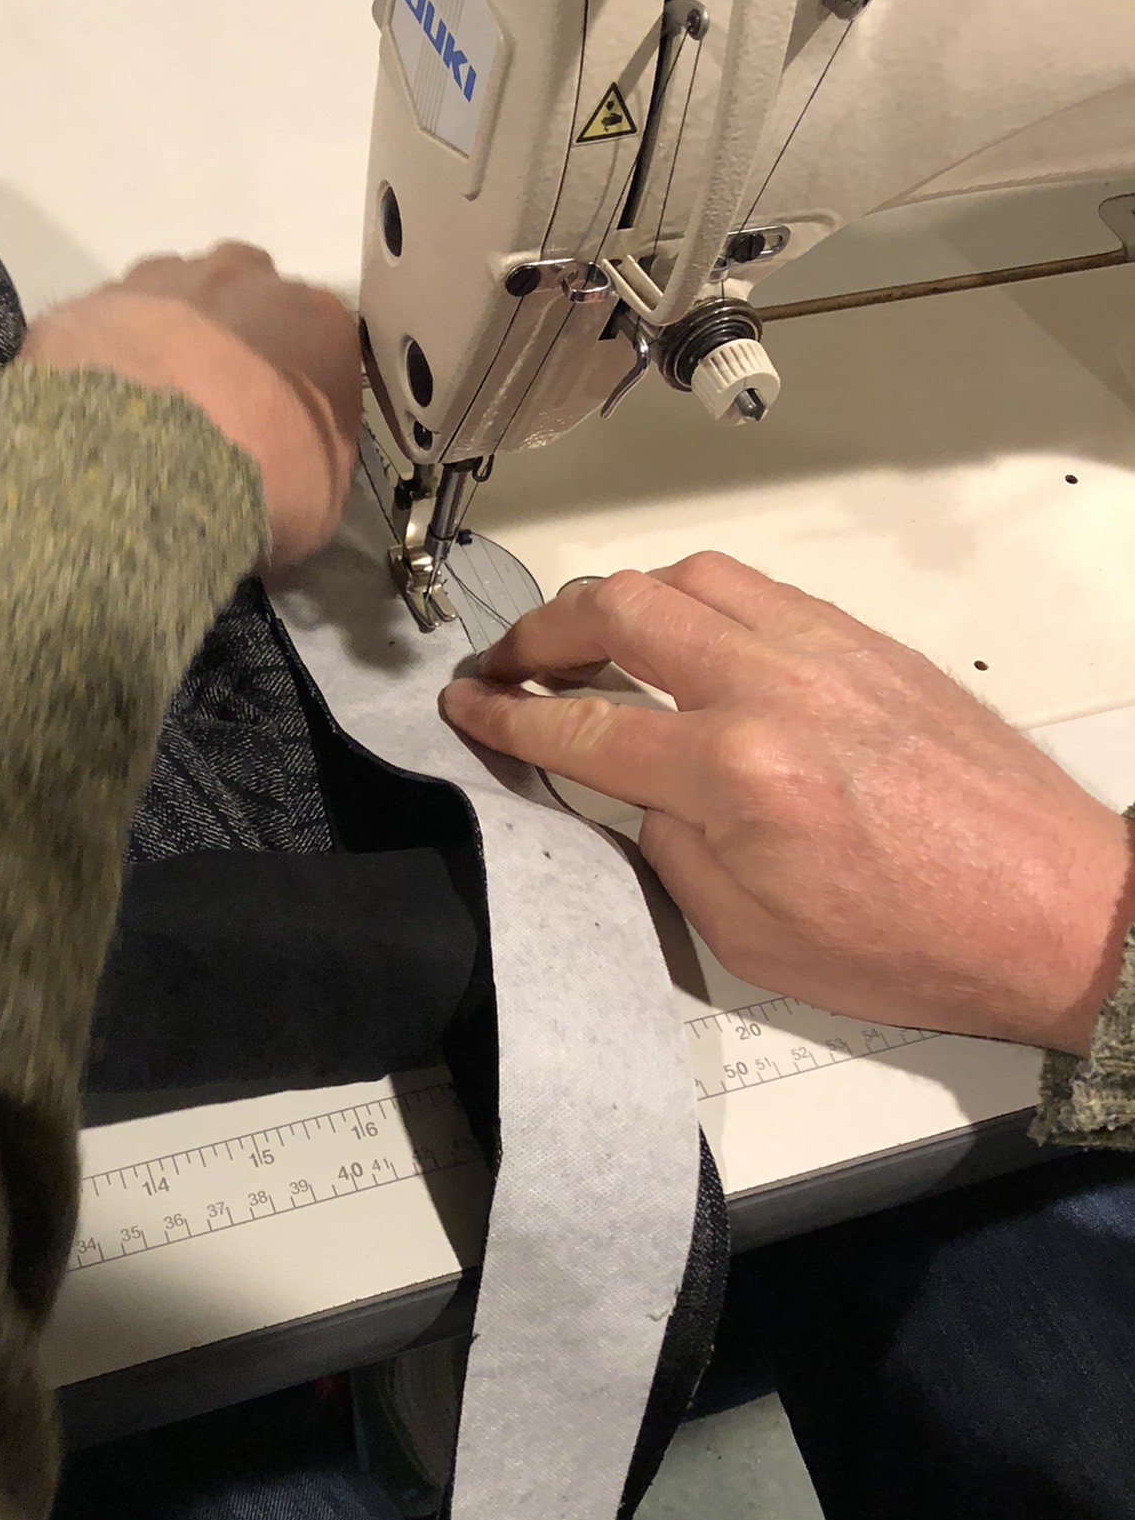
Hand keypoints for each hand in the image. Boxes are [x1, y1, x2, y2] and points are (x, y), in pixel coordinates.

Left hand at [19, 244, 358, 567]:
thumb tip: (295, 464)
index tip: (276, 425)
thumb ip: (316, 458)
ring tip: (154, 404)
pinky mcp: (102, 295)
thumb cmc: (262, 475)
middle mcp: (250, 279)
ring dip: (173, 337)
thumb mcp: (321, 495)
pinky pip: (117, 319)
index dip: (295, 385)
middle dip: (235, 340)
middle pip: (249, 298)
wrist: (154, 451)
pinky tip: (109, 399)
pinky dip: (117, 351)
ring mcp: (171, 277)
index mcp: (319, 320)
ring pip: (179, 294)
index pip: (319, 340)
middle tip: (213, 406)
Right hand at [440, 552, 1134, 1054]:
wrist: (1054, 911)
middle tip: (509, 661)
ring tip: (591, 641)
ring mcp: (826, 651)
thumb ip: (669, 849)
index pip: (584, 725)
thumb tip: (636, 791)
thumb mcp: (749, 935)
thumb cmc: (913, 943)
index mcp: (734, 772)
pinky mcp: (867, 643)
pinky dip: (697, 602)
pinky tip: (687, 642)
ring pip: (688, 576)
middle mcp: (773, 688)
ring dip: (618, 600)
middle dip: (541, 630)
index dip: (506, 714)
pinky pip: (758, 591)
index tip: (466, 704)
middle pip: (618, 610)